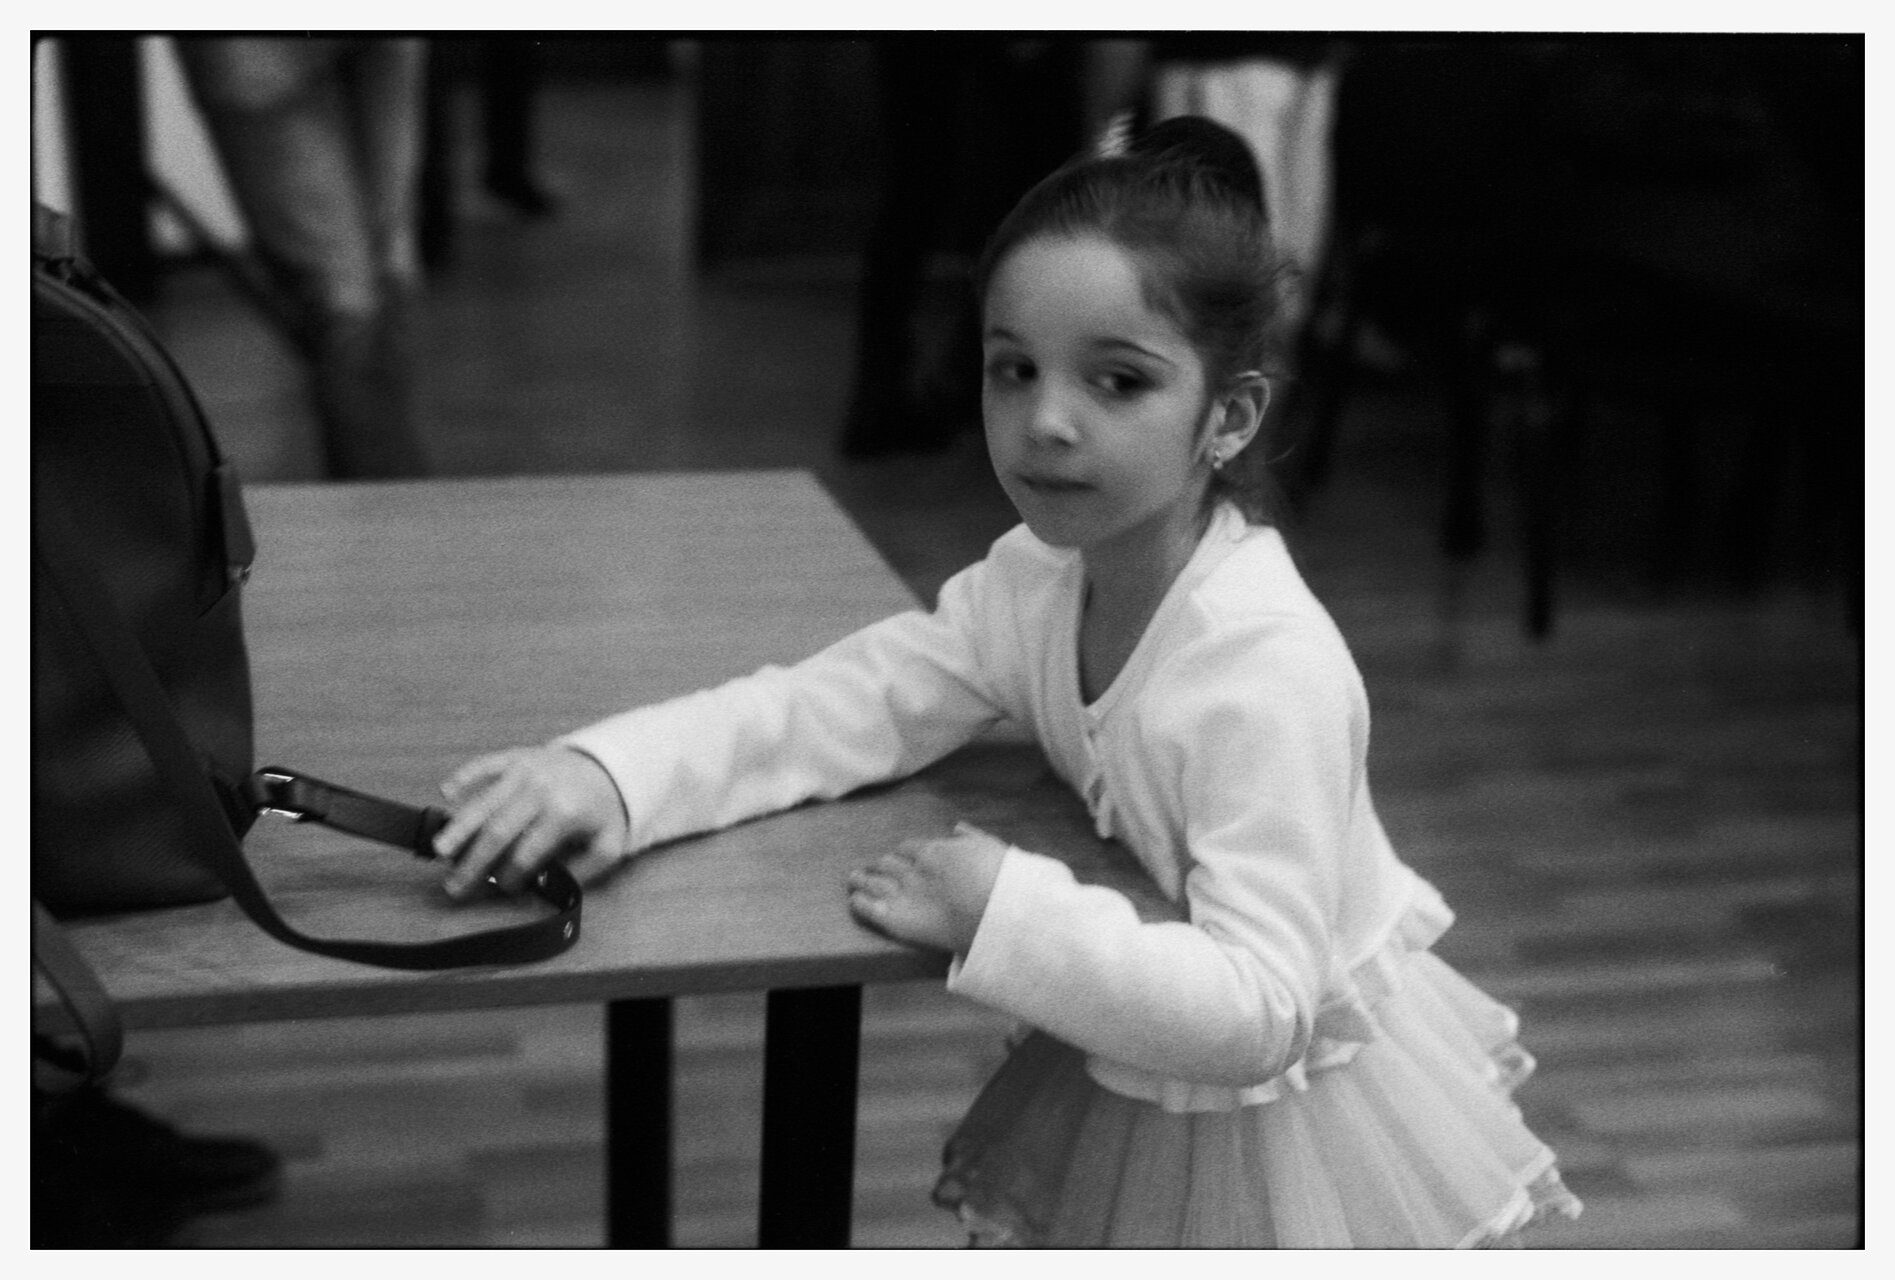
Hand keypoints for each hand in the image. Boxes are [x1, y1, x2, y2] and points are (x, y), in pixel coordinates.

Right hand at [433, 746, 627, 898]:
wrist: (610, 767)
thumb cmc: (603, 811)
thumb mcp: (608, 845)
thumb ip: (583, 870)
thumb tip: (548, 885)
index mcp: (565, 814)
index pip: (527, 853)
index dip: (510, 875)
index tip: (502, 887)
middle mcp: (541, 789)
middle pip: (498, 831)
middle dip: (473, 862)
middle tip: (455, 885)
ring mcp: (526, 770)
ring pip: (484, 801)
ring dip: (459, 827)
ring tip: (439, 850)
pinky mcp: (516, 756)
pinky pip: (485, 765)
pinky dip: (464, 776)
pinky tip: (447, 792)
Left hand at [847, 821, 1006, 952]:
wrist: (993, 912)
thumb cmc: (998, 880)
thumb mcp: (990, 847)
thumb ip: (971, 837)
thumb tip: (958, 827)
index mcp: (933, 851)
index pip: (908, 848)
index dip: (903, 854)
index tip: (901, 858)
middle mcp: (912, 869)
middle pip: (887, 863)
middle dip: (882, 866)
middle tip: (875, 870)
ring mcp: (900, 892)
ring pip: (871, 881)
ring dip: (862, 879)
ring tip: (854, 880)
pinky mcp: (893, 916)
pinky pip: (866, 906)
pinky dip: (859, 902)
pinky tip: (854, 900)